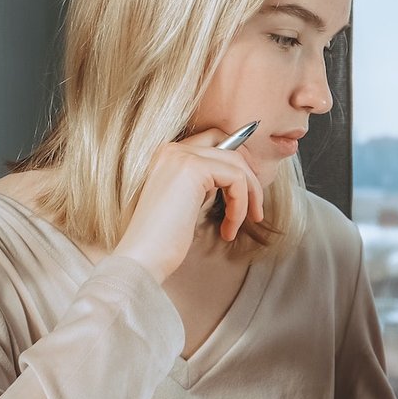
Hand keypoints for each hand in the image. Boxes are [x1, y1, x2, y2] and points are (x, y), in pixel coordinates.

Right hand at [111, 128, 265, 281]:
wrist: (142, 257)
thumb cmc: (163, 240)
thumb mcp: (187, 202)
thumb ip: (204, 183)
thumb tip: (237, 175)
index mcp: (167, 156)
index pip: (215, 141)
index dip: (237, 164)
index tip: (249, 193)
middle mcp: (171, 149)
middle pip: (230, 150)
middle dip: (250, 179)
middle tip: (255, 211)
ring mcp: (180, 156)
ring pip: (237, 164)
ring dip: (248, 197)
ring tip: (238, 225)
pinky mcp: (192, 168)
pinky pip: (236, 179)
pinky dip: (240, 205)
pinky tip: (228, 229)